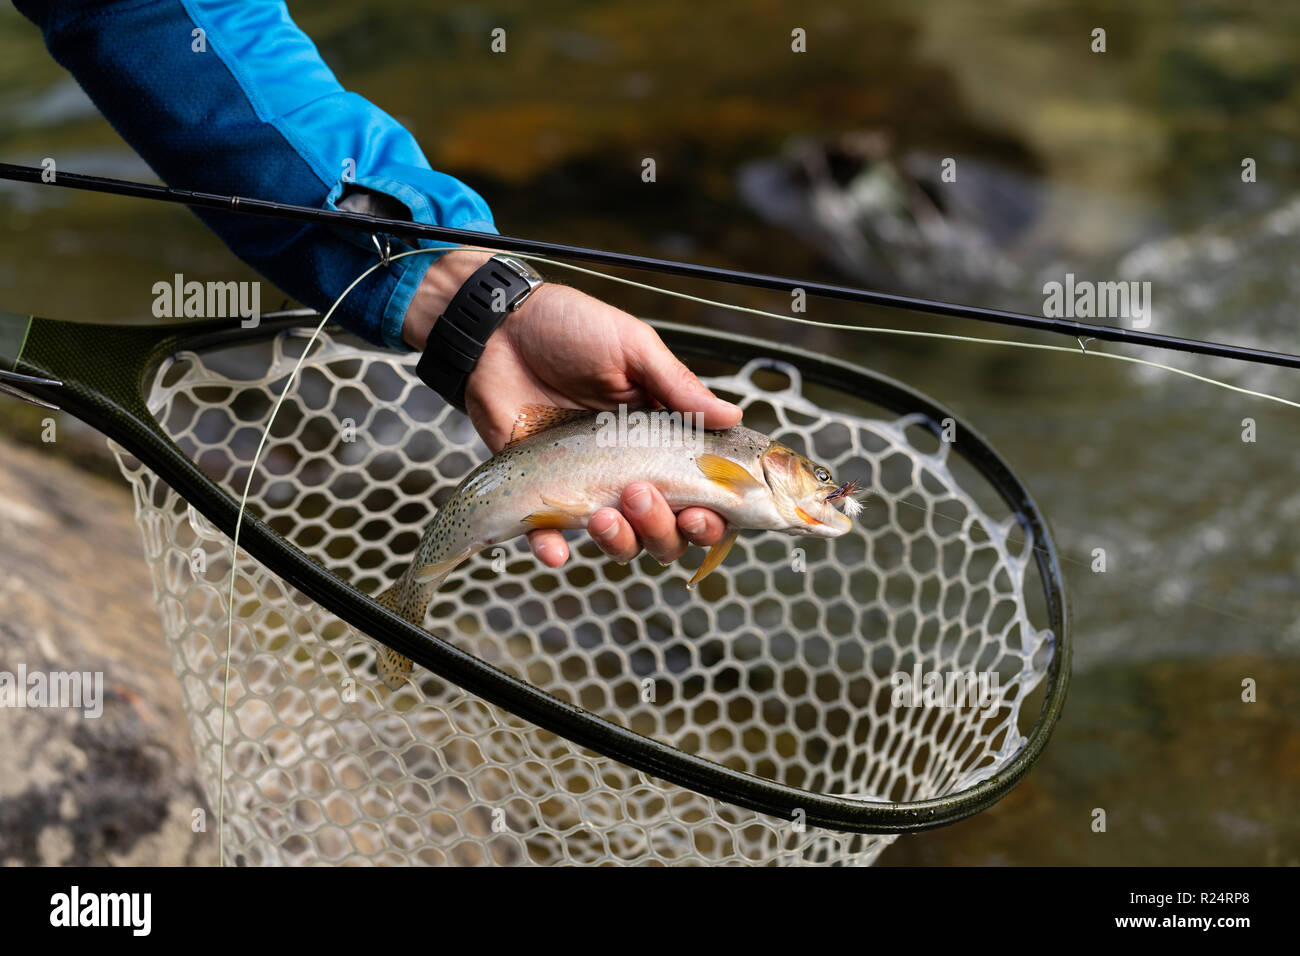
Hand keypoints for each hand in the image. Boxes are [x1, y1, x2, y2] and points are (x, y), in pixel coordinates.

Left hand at [403, 250, 742, 567]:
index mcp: (664, 438)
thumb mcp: (633, 349)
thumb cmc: (570, 329)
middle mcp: (633, 469)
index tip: (704, 510)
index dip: (713, 513)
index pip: (704, 491)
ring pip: (621, 541)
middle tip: (641, 494)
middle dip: (665, 528)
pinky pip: (551, 536)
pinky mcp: (542, 491)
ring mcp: (588, 484)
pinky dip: (555, 549)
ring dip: (621, 541)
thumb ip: (678, 388)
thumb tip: (733, 417)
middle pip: (668, 530)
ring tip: (605, 514)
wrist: (499, 328)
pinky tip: (556, 548)